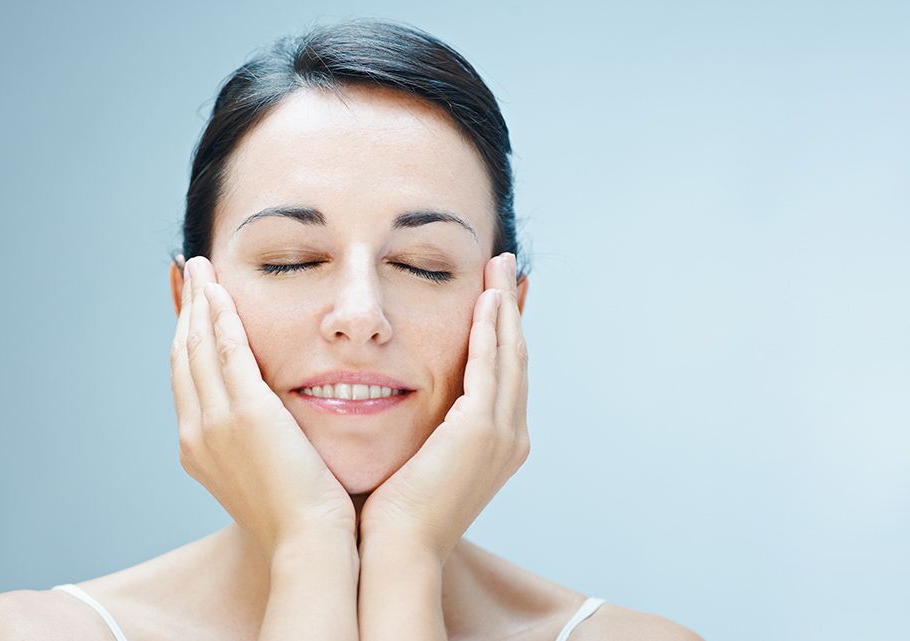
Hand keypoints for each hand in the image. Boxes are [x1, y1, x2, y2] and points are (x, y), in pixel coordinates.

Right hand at [171, 256, 356, 558]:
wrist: (310, 545)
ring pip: (199, 346)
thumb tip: (270, 424)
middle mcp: (196, 432)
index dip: (187, 337)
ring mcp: (216, 422)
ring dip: (200, 301)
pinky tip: (222, 289)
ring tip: (200, 266)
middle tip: (190, 272)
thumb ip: (260, 441)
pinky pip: (228, 350)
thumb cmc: (302, 518)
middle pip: (183, 355)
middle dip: (186, 310)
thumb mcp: (268, 473)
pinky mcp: (248, 412)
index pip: (186, 378)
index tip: (192, 305)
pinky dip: (221, 315)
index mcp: (198, 447)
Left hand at [358, 253, 528, 561]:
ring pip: (509, 353)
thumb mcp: (419, 458)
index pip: (504, 374)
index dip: (503, 331)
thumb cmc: (393, 511)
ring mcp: (502, 433)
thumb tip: (403, 398)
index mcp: (496, 445)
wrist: (396, 549)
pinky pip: (490, 364)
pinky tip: (485, 297)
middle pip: (516, 357)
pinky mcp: (481, 429)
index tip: (496, 294)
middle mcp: (510, 437)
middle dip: (511, 308)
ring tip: (499, 265)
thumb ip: (424, 427)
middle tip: (506, 266)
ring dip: (504, 306)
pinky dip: (490, 328)